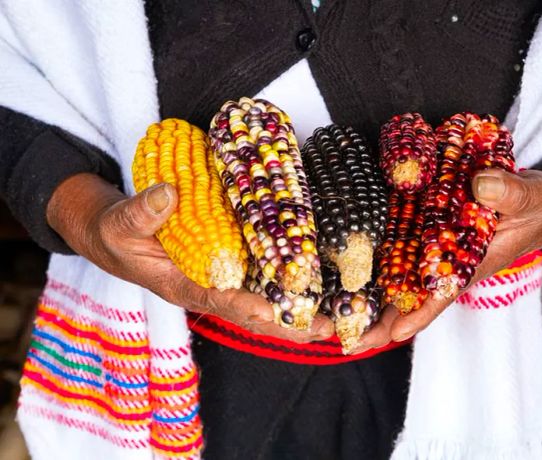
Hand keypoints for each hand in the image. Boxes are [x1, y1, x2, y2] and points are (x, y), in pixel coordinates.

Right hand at [46, 173, 333, 341]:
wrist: (118, 235)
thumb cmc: (118, 235)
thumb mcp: (120, 224)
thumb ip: (140, 213)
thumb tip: (167, 195)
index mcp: (183, 286)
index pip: (219, 300)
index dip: (246, 307)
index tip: (273, 313)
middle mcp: (210, 289)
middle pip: (253, 314)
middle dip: (288, 324)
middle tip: (325, 329)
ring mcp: (224, 280)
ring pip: (264, 303)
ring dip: (297, 312)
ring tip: (333, 319)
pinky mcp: (233, 266)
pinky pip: (263, 282)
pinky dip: (288, 288)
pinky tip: (318, 285)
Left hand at [351, 169, 541, 352]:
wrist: (536, 201)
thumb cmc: (538, 208)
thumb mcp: (531, 199)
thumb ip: (510, 193)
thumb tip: (482, 185)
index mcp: (470, 266)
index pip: (442, 295)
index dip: (419, 314)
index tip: (395, 333)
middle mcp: (444, 264)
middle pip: (405, 298)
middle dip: (374, 319)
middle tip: (334, 335)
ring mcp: (430, 250)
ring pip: (392, 278)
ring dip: (362, 295)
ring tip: (323, 316)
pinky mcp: (421, 230)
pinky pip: (393, 247)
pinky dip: (369, 259)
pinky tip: (338, 266)